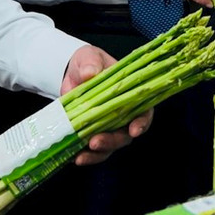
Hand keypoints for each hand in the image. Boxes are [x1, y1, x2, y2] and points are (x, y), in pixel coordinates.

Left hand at [62, 46, 152, 165]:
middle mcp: (122, 115)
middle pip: (125, 135)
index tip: (134, 130)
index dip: (142, 122)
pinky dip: (85, 156)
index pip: (143, 112)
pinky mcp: (91, 134)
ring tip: (81, 155)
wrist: (71, 75)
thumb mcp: (90, 57)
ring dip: (97, 153)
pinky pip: (92, 151)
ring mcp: (107, 127)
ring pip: (109, 146)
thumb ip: (92, 62)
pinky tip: (74, 158)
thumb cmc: (88, 63)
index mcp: (130, 95)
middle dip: (112, 141)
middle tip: (96, 142)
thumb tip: (90, 73)